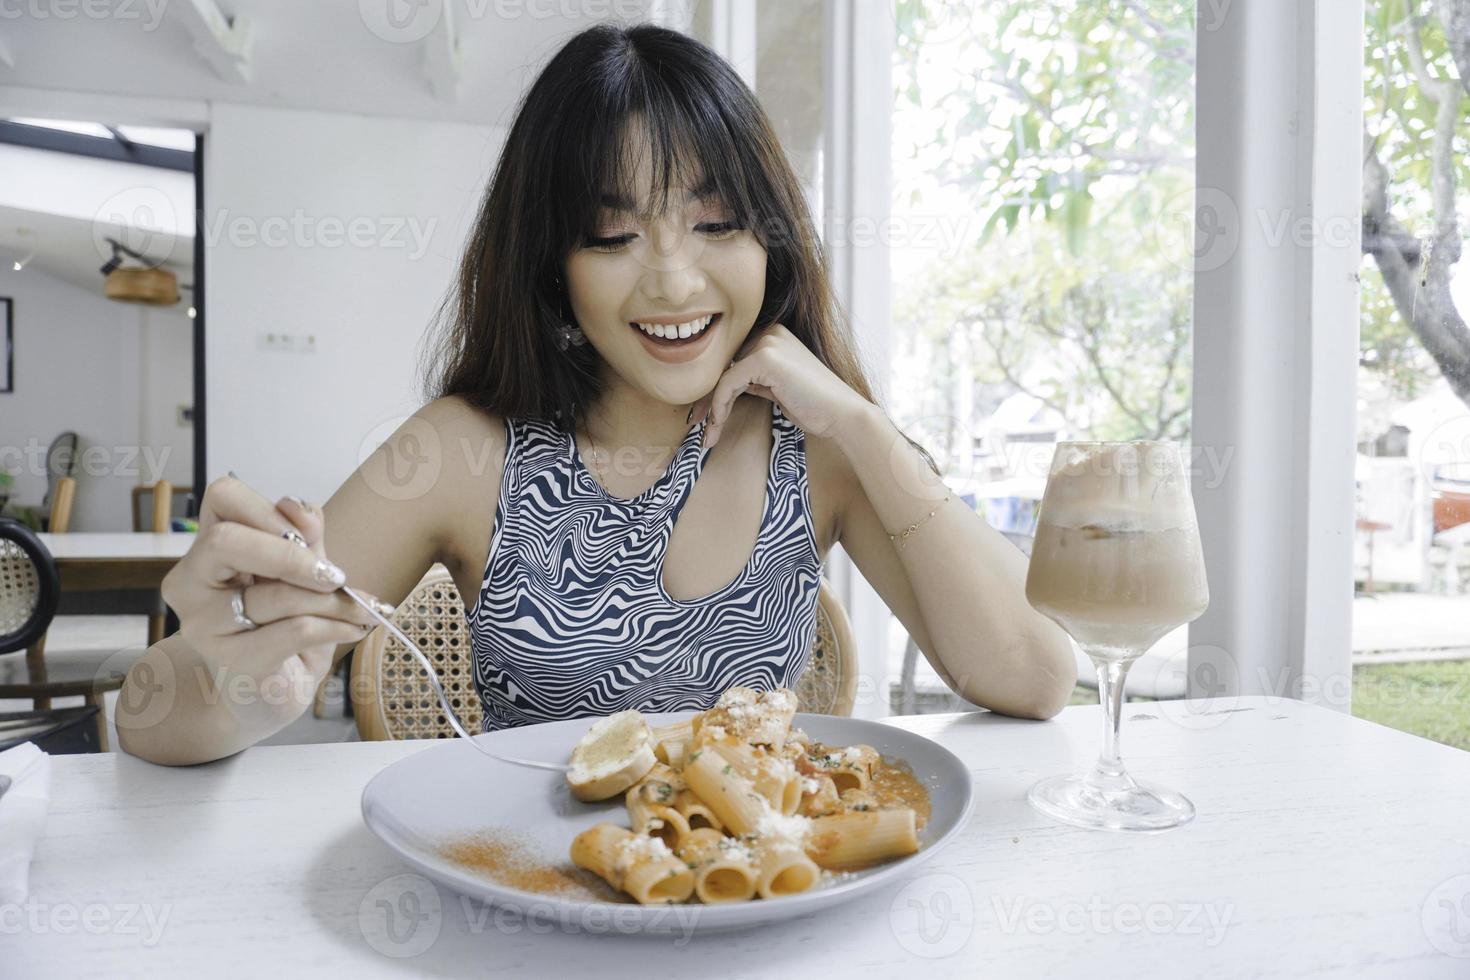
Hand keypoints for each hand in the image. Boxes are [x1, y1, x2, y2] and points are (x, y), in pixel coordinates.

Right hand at [160, 476, 386, 729]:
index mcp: (209, 546)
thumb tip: (298, 507)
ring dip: (333, 601)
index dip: (267, 508)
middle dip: (292, 555)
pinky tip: (354, 629)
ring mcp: (204, 624)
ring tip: (364, 608)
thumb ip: (303, 534)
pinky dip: (335, 627)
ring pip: (274, 594)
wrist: (266, 693)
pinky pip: (293, 631)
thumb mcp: (303, 570)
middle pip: (226, 541)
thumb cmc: (284, 624)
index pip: (223, 496)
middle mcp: (192, 581)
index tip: (307, 534)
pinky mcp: (231, 660)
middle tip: (336, 575)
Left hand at [690, 322, 869, 449]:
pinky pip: (728, 383)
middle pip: (724, 366)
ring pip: (722, 376)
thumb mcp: (778, 388)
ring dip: (712, 409)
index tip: (704, 416)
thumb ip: (755, 380)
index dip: (716, 389)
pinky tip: (718, 426)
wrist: (842, 414)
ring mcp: (768, 342)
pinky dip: (719, 407)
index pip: (733, 360)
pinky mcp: (764, 358)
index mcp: (774, 335)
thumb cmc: (815, 406)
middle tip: (699, 426)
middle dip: (709, 399)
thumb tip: (729, 385)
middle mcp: (770, 332)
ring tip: (709, 435)